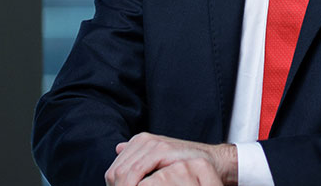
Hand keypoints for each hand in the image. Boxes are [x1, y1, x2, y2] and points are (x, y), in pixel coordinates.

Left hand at [104, 132, 236, 185]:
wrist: (208, 162)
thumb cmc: (182, 165)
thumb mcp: (157, 161)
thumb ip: (138, 157)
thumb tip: (117, 148)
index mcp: (138, 142)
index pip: (113, 171)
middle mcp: (142, 140)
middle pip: (115, 172)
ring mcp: (151, 143)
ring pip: (122, 173)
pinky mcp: (160, 149)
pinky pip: (135, 171)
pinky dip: (132, 185)